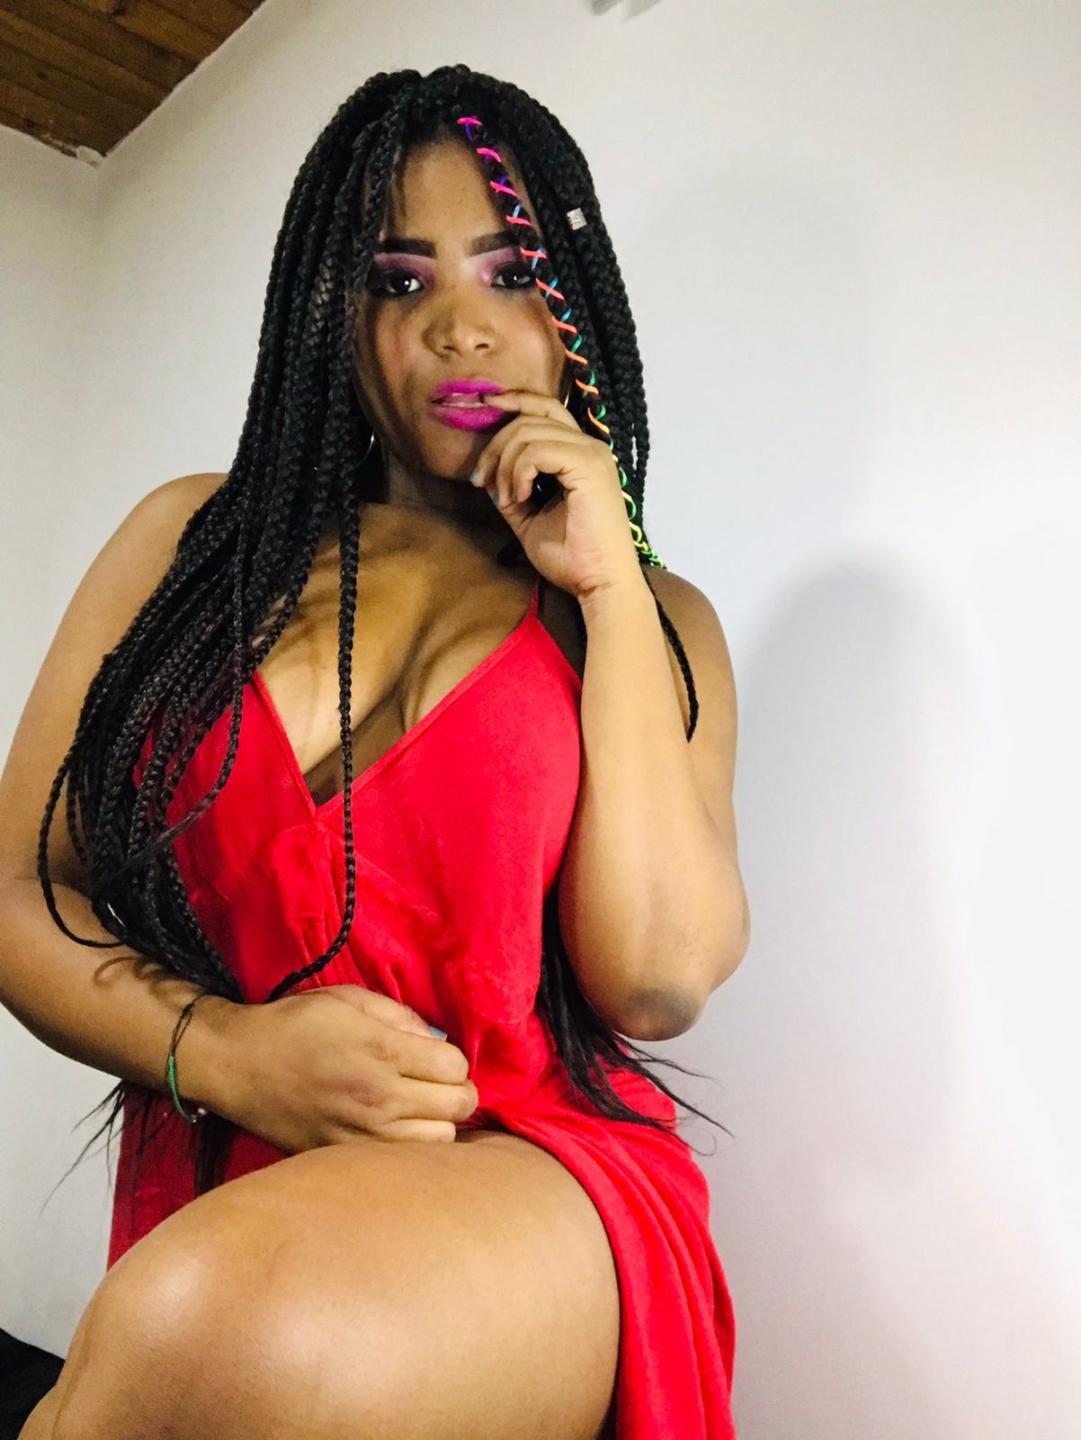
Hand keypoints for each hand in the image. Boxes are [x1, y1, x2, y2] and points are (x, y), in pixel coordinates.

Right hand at [210, 987, 477, 1151]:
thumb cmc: (295, 1025)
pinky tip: (396, 1130)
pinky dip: (410, 1147)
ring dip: (438, 1123)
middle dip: (456, 1091)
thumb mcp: (349, 1000)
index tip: (435, 1056)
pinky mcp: (346, 1158)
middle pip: (458, 1106)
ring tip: (418, 1109)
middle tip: (435, 1083)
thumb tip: (438, 1040)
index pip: (455, 1066)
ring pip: (440, 1140)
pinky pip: (402, 1162)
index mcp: (381, 1051)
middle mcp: (378, 1097)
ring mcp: (363, 1134)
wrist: (238, 1065)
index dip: (453, 1059)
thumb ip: (401, 1017)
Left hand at [471, 388, 643, 600]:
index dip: (513, 402)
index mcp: (579, 454)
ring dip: (504, 465)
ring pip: (529, 431)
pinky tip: (520, 498)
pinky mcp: (589, 465)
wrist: (598, 582)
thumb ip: (510, 492)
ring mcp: (591, 453)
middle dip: (495, 446)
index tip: (483, 408)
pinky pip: (538, 451)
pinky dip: (519, 472)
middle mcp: (589, 446)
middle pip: (530, 417)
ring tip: (505, 500)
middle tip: (481, 481)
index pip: (544, 409)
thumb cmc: (571, 557)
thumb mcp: (529, 519)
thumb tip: (487, 475)